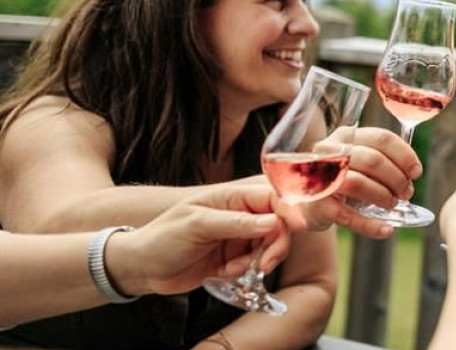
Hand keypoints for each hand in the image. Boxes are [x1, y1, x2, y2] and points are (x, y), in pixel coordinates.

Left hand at [108, 184, 304, 296]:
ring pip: (270, 245)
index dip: (289, 210)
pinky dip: (246, 271)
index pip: (272, 197)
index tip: (299, 228)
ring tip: (233, 269)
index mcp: (232, 197)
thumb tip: (274, 221)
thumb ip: (236, 223)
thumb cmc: (162, 238)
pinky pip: (256, 262)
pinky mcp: (235, 256)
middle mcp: (240, 214)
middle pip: (279, 224)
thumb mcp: (197, 226)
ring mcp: (239, 236)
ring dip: (258, 261)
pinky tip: (225, 273)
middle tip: (264, 264)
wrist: (141, 268)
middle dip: (276, 245)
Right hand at [302, 126, 423, 237]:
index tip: (417, 172)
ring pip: (359, 183)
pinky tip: (386, 231)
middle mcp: (330, 151)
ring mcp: (320, 177)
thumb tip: (413, 171)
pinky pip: (347, 216)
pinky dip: (370, 225)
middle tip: (406, 193)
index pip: (382, 138)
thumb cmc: (341, 178)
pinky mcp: (317, 204)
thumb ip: (383, 159)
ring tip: (393, 205)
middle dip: (397, 179)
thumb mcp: (358, 161)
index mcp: (346, 136)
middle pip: (373, 160)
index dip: (405, 156)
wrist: (306, 203)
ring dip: (384, 196)